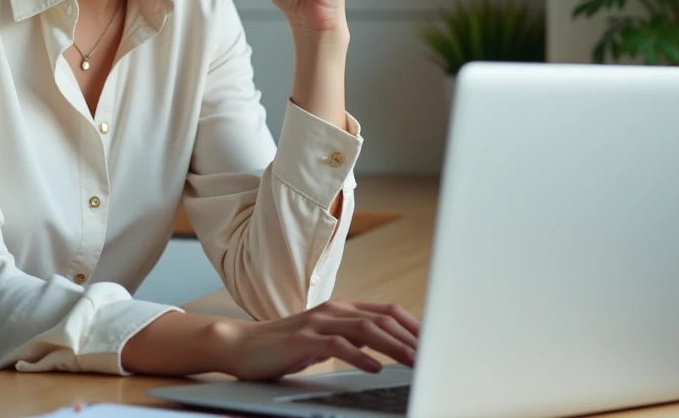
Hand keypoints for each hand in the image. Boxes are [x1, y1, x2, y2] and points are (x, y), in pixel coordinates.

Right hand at [212, 299, 420, 380]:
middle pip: (382, 319)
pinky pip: (336, 345)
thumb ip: (354, 340)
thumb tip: (389, 351)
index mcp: (342, 309)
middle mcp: (333, 310)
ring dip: (393, 347)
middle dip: (412, 338)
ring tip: (413, 363)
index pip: (388, 311)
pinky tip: (374, 369)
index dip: (415, 326)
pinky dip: (359, 357)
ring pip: (365, 329)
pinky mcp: (302, 339)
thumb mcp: (326, 341)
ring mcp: (317, 323)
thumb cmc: (286, 347)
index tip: (436, 345)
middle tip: (434, 357)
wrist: (242, 346)